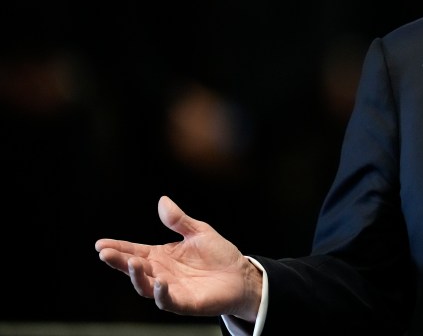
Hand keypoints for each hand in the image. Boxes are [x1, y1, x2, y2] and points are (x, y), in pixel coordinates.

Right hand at [95, 196, 262, 320]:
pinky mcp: (185, 303)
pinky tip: (160, 282)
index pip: (135, 251)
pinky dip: (162, 294)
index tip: (100, 244)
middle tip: (105, 253)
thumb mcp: (198, 232)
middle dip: (119, 262)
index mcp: (162, 256)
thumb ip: (179, 220)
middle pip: (135, 269)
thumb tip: (163, 200)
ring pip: (146, 287)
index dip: (118, 248)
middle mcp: (162, 273)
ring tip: (133, 263)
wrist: (241, 275)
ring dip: (137, 277)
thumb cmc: (219, 255)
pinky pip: (168, 301)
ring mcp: (172, 289)